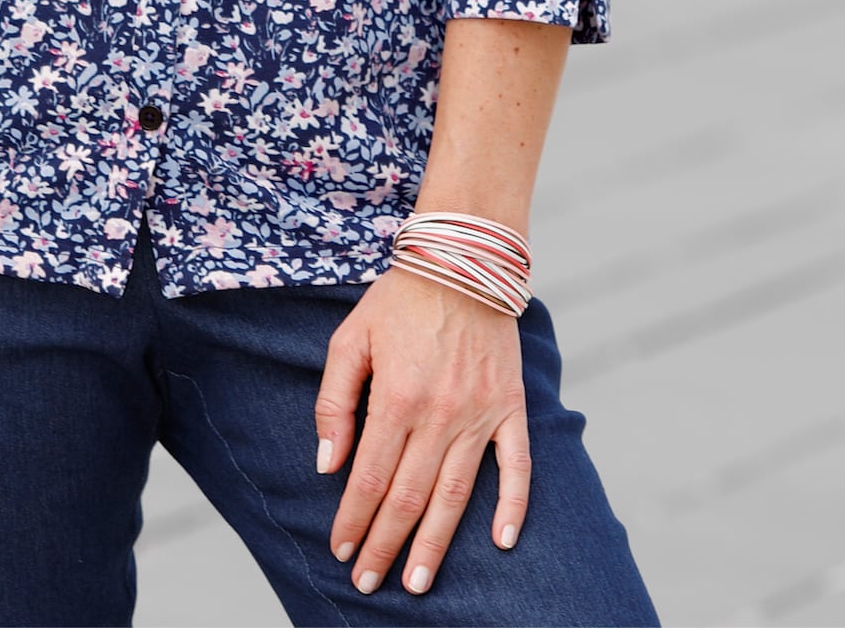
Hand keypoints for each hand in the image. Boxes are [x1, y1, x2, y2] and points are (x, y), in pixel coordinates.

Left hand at [315, 266, 530, 596]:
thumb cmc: (398, 300)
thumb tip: (328, 464)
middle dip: (385, 546)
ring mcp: (479, 413)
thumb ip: (334, 401)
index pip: (370, 478)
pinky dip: (512, 506)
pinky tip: (500, 542)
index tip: (339, 550)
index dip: (353, 519)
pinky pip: (516, 466)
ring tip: (417, 582)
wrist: (461, 260)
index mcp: (396, 397)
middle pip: (408, 497)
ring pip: (455, 495)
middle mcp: (439, 413)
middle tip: (368, 584)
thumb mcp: (350, 339)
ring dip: (435, 544)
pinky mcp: (511, 407)